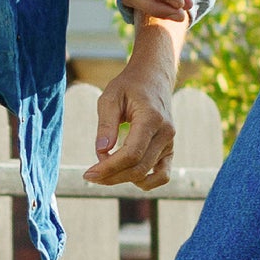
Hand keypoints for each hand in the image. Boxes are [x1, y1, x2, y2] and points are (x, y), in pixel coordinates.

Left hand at [83, 17, 184, 189]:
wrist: (154, 77)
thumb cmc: (129, 85)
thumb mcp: (111, 97)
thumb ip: (106, 124)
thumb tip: (101, 152)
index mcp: (152, 118)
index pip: (131, 154)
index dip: (109, 168)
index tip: (89, 173)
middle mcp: (165, 133)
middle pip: (138, 168)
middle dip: (111, 176)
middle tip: (90, 175)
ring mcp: (170, 142)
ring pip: (148, 175)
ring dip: (123, 179)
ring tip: (105, 172)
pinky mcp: (169, 149)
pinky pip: (162, 175)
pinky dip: (145, 181)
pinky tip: (125, 175)